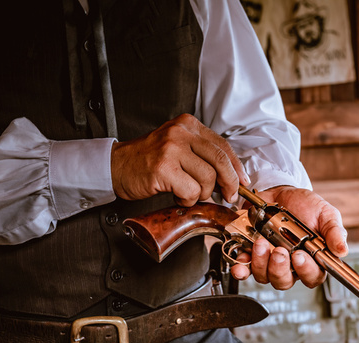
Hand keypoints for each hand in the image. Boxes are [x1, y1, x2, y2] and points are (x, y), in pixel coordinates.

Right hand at [111, 114, 248, 205]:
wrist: (116, 167)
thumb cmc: (148, 161)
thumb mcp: (178, 147)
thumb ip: (202, 156)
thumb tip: (232, 178)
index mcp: (188, 125)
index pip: (223, 146)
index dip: (237, 168)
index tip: (243, 182)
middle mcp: (181, 133)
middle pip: (220, 161)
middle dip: (230, 183)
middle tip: (228, 196)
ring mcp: (171, 149)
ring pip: (207, 179)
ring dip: (201, 194)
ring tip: (186, 193)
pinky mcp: (163, 168)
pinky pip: (190, 191)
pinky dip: (187, 200)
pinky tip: (176, 196)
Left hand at [231, 186, 347, 289]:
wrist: (280, 192)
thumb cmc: (304, 206)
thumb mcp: (324, 213)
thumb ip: (334, 231)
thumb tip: (342, 251)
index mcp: (311, 259)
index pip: (312, 276)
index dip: (305, 271)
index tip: (300, 256)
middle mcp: (289, 265)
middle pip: (284, 281)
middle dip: (279, 269)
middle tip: (279, 250)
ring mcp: (269, 262)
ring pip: (264, 276)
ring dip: (260, 263)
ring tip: (260, 243)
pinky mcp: (251, 255)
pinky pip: (244, 269)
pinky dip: (240, 268)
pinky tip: (239, 263)